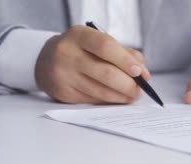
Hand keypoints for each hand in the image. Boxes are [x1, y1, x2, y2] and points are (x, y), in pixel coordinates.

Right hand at [35, 26, 150, 103]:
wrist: (46, 61)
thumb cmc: (81, 50)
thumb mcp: (97, 42)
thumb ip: (124, 53)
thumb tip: (144, 73)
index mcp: (78, 35)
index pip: (106, 47)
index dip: (126, 61)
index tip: (140, 72)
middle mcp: (67, 54)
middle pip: (106, 73)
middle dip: (129, 85)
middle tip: (140, 90)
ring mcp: (64, 75)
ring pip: (102, 91)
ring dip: (122, 96)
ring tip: (132, 95)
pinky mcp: (64, 94)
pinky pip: (94, 100)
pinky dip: (109, 101)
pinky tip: (116, 98)